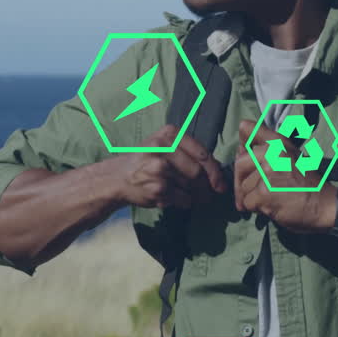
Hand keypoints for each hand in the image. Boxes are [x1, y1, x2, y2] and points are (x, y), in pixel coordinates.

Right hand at [104, 124, 226, 208]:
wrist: (117, 177)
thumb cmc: (146, 162)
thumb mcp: (164, 146)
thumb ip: (188, 152)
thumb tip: (218, 170)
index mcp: (169, 134)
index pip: (202, 153)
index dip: (215, 171)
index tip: (220, 184)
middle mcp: (162, 148)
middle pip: (198, 172)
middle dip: (207, 187)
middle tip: (208, 195)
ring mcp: (159, 168)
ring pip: (191, 187)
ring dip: (196, 196)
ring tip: (191, 197)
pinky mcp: (157, 187)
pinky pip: (183, 199)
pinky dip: (184, 203)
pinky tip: (175, 200)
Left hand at [234, 119, 335, 233]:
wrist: (324, 204)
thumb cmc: (308, 183)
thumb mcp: (291, 156)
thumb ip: (268, 150)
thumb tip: (240, 149)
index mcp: (278, 143)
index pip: (248, 129)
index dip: (242, 142)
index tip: (243, 153)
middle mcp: (271, 153)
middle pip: (240, 164)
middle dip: (241, 181)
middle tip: (249, 192)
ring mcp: (267, 173)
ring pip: (243, 187)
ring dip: (252, 197)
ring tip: (269, 200)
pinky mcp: (264, 192)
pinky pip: (248, 202)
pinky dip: (256, 209)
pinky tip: (271, 207)